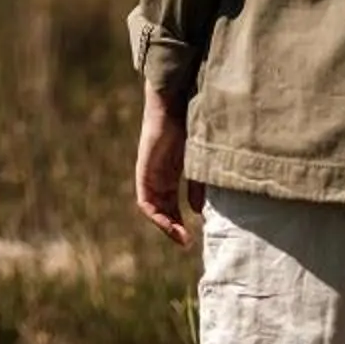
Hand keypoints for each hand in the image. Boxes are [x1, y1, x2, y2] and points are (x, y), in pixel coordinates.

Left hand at [132, 88, 203, 247]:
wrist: (178, 100)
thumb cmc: (192, 124)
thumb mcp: (199, 161)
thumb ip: (198, 184)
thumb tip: (197, 212)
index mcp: (171, 170)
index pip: (171, 203)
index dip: (180, 221)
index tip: (193, 237)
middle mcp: (158, 173)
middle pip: (162, 208)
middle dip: (174, 228)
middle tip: (187, 243)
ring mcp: (150, 171)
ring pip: (152, 207)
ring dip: (165, 225)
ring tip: (182, 238)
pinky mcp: (145, 168)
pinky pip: (145, 199)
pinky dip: (156, 214)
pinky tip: (170, 222)